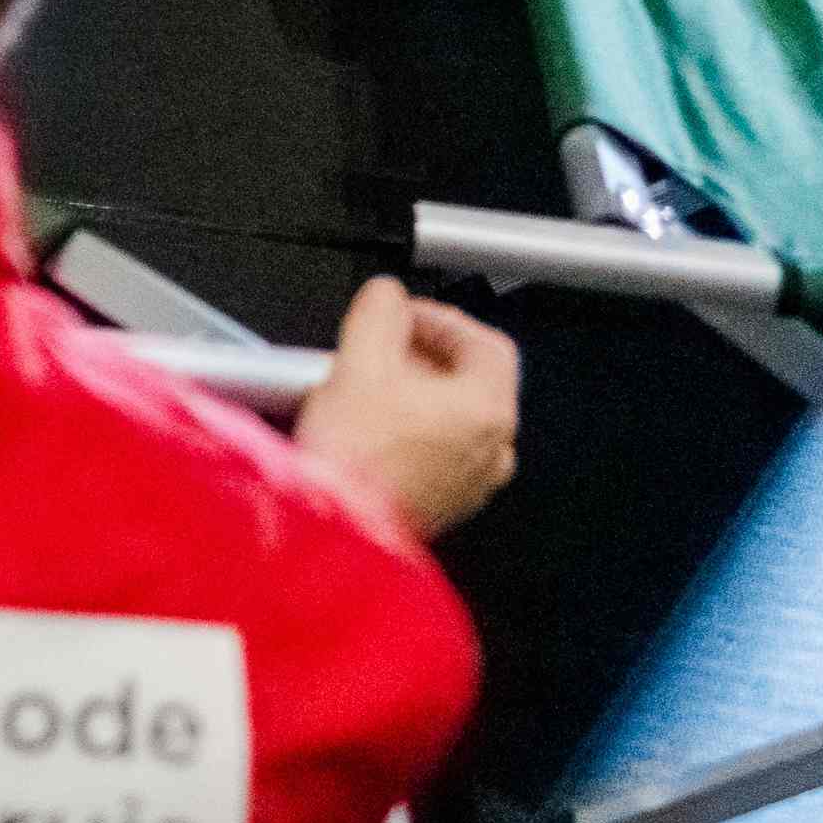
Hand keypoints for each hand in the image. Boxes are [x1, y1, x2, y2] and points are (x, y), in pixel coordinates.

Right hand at [292, 276, 519, 542]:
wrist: (330, 527)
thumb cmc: (352, 459)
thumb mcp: (359, 358)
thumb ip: (380, 310)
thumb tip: (387, 296)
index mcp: (488, 409)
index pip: (485, 342)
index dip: (441, 319)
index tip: (403, 315)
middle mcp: (492, 449)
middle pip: (472, 382)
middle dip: (423, 357)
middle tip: (381, 348)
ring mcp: (471, 482)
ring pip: (454, 420)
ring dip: (416, 396)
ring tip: (369, 389)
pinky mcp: (443, 506)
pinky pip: (439, 455)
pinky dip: (410, 433)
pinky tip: (368, 429)